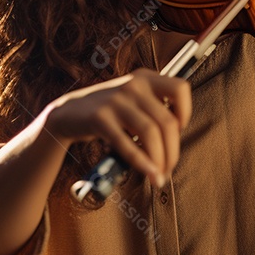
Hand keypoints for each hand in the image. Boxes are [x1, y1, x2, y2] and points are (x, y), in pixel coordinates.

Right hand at [43, 68, 191, 187]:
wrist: (68, 113)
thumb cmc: (108, 111)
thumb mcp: (133, 100)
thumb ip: (154, 112)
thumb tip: (174, 144)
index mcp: (145, 78)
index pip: (180, 89)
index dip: (186, 112)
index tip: (179, 131)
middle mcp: (133, 85)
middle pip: (167, 122)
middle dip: (172, 152)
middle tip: (168, 169)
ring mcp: (116, 100)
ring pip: (151, 134)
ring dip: (159, 160)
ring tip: (158, 176)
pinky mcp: (100, 117)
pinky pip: (127, 144)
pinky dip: (141, 162)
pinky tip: (148, 173)